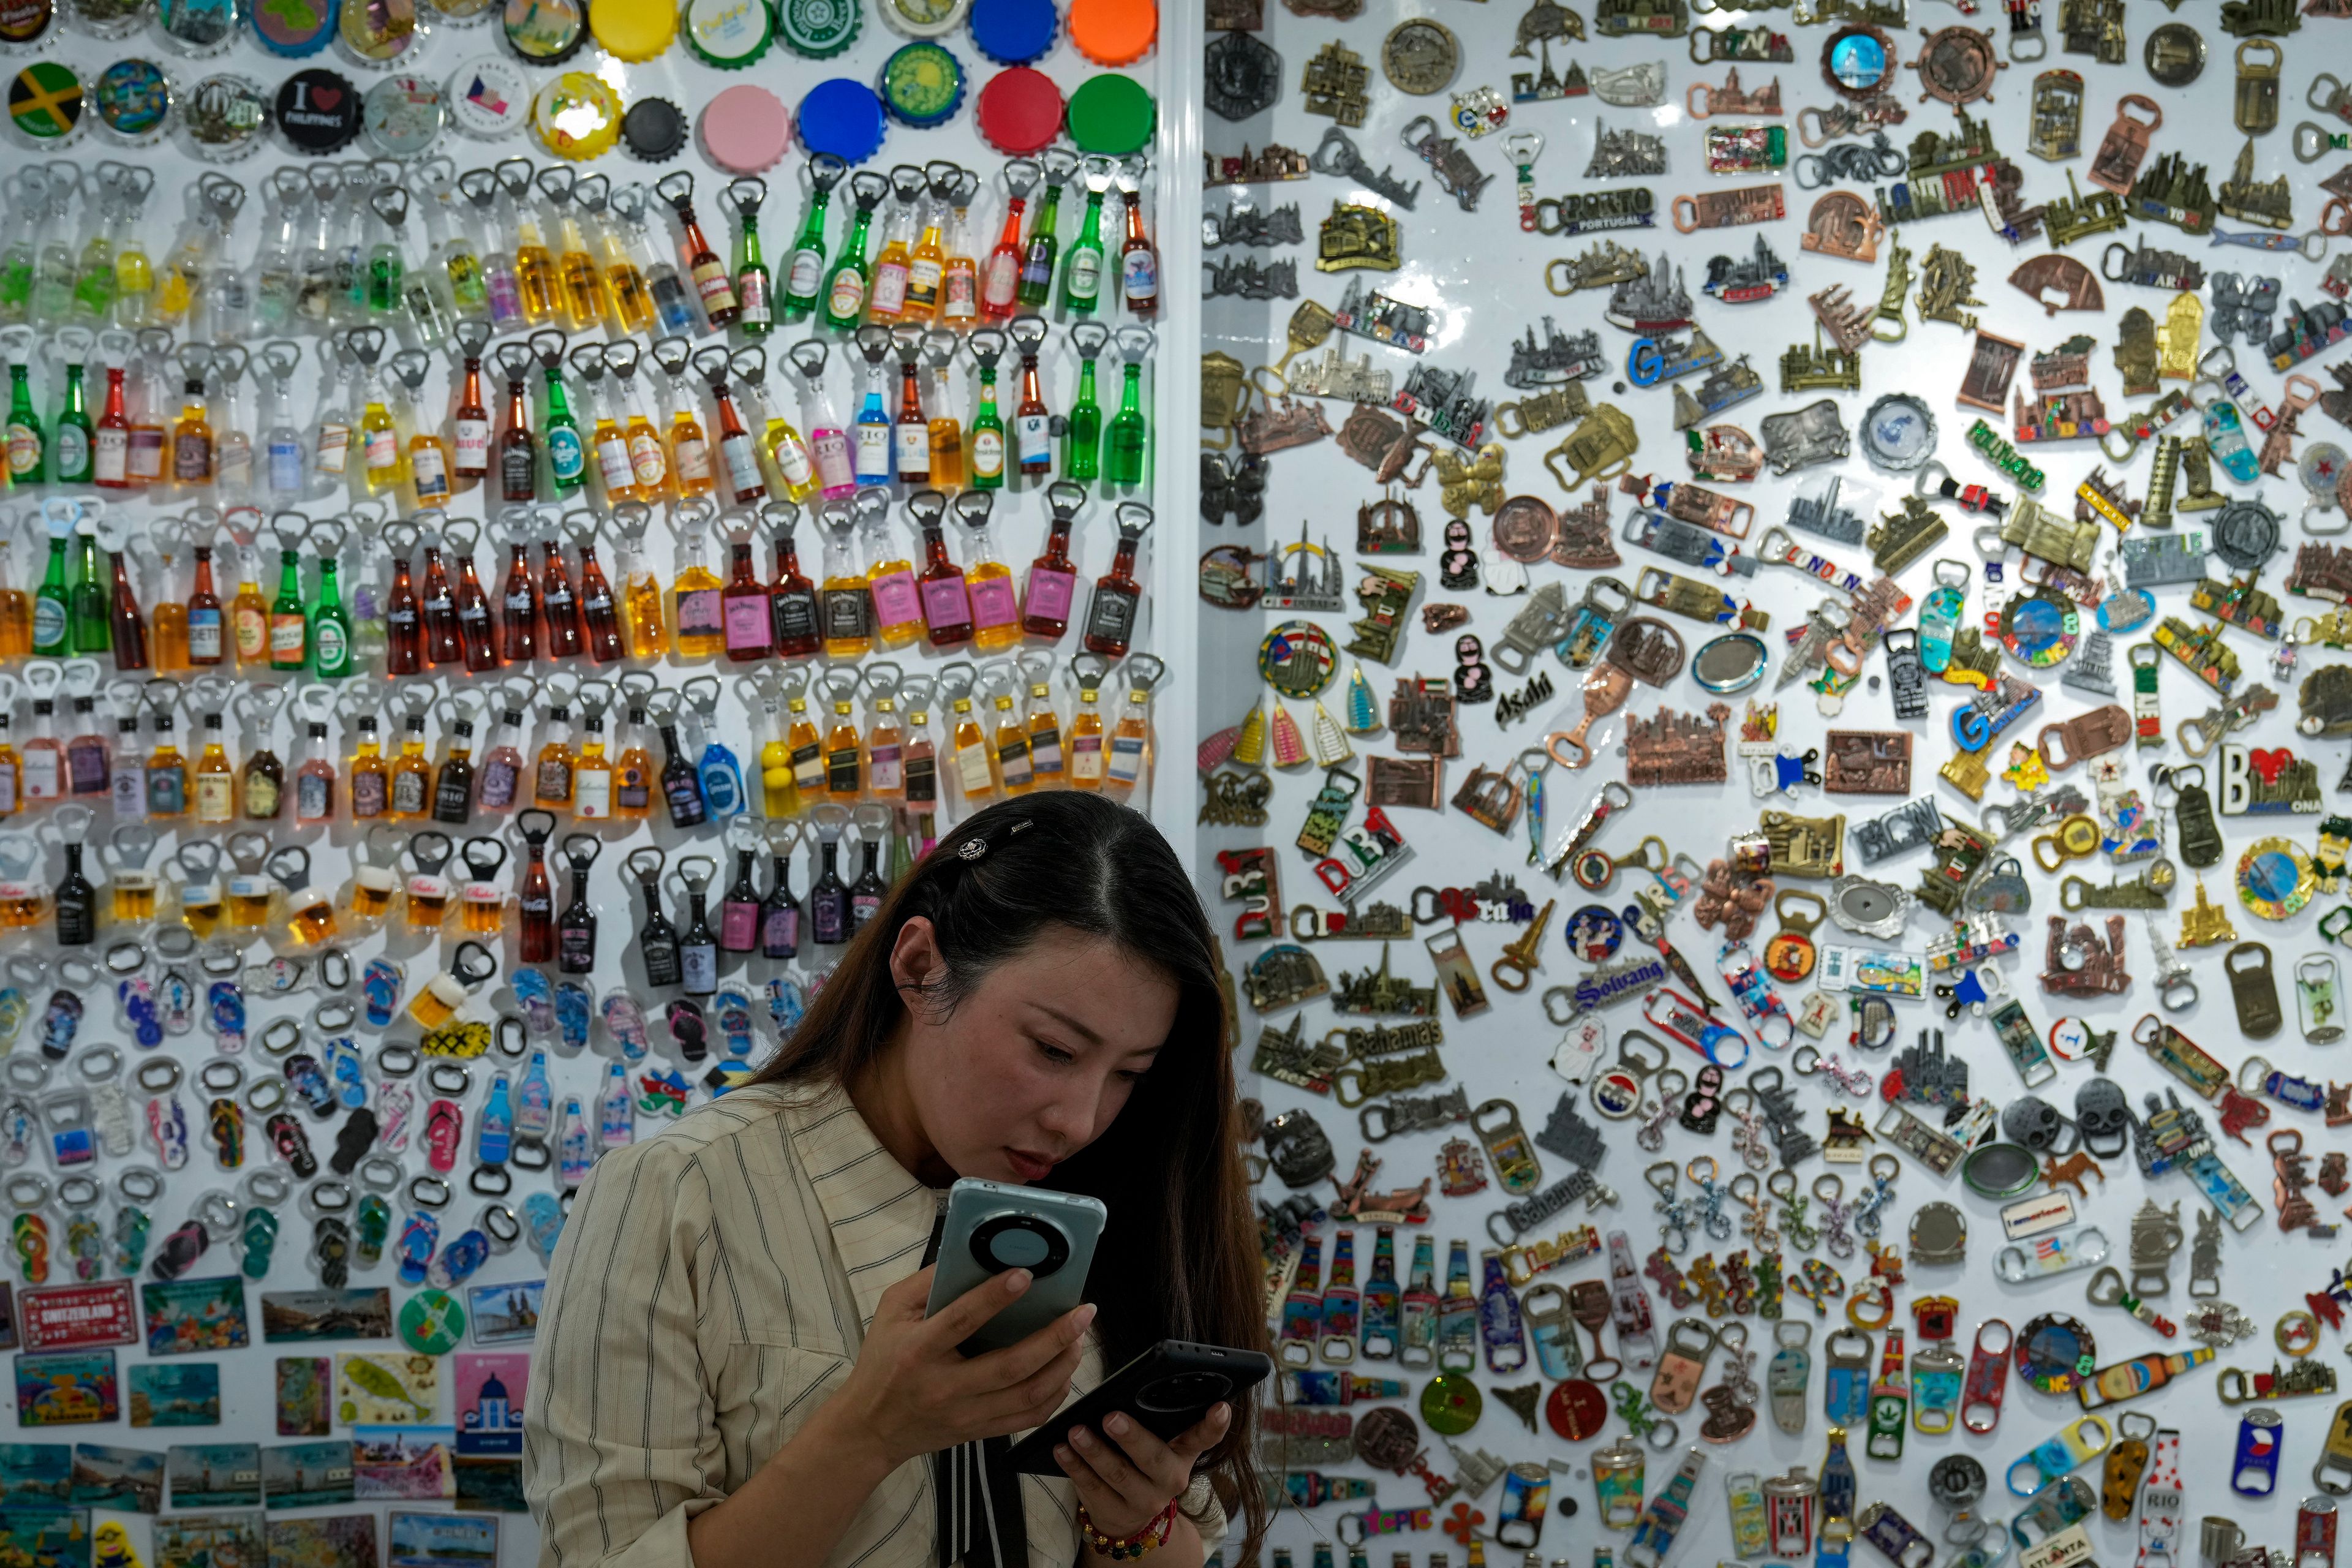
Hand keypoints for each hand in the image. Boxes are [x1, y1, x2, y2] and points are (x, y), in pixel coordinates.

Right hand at [829, 1265, 1091, 1470]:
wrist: (870, 1429)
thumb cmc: (881, 1361)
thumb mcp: (890, 1311)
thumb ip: (927, 1282)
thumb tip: (972, 1255)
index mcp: (919, 1350)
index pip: (961, 1321)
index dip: (994, 1297)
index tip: (1026, 1274)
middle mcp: (945, 1386)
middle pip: (1011, 1365)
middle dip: (1055, 1337)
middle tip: (1083, 1312)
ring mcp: (965, 1414)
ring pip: (1028, 1396)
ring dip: (1063, 1365)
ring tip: (1080, 1338)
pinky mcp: (979, 1432)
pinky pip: (1028, 1419)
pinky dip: (1055, 1396)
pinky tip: (1065, 1371)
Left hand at [1054, 1403, 1231, 1542]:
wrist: (1130, 1513)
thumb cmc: (1142, 1459)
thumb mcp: (1157, 1440)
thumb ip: (1153, 1418)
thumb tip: (1128, 1390)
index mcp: (1184, 1453)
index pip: (1204, 1437)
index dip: (1214, 1424)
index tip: (1220, 1407)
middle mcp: (1171, 1479)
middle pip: (1153, 1458)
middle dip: (1131, 1437)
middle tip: (1110, 1417)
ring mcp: (1144, 1500)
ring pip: (1118, 1475)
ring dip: (1094, 1451)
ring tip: (1075, 1431)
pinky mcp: (1116, 1513)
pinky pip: (1093, 1489)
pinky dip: (1075, 1468)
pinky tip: (1061, 1451)